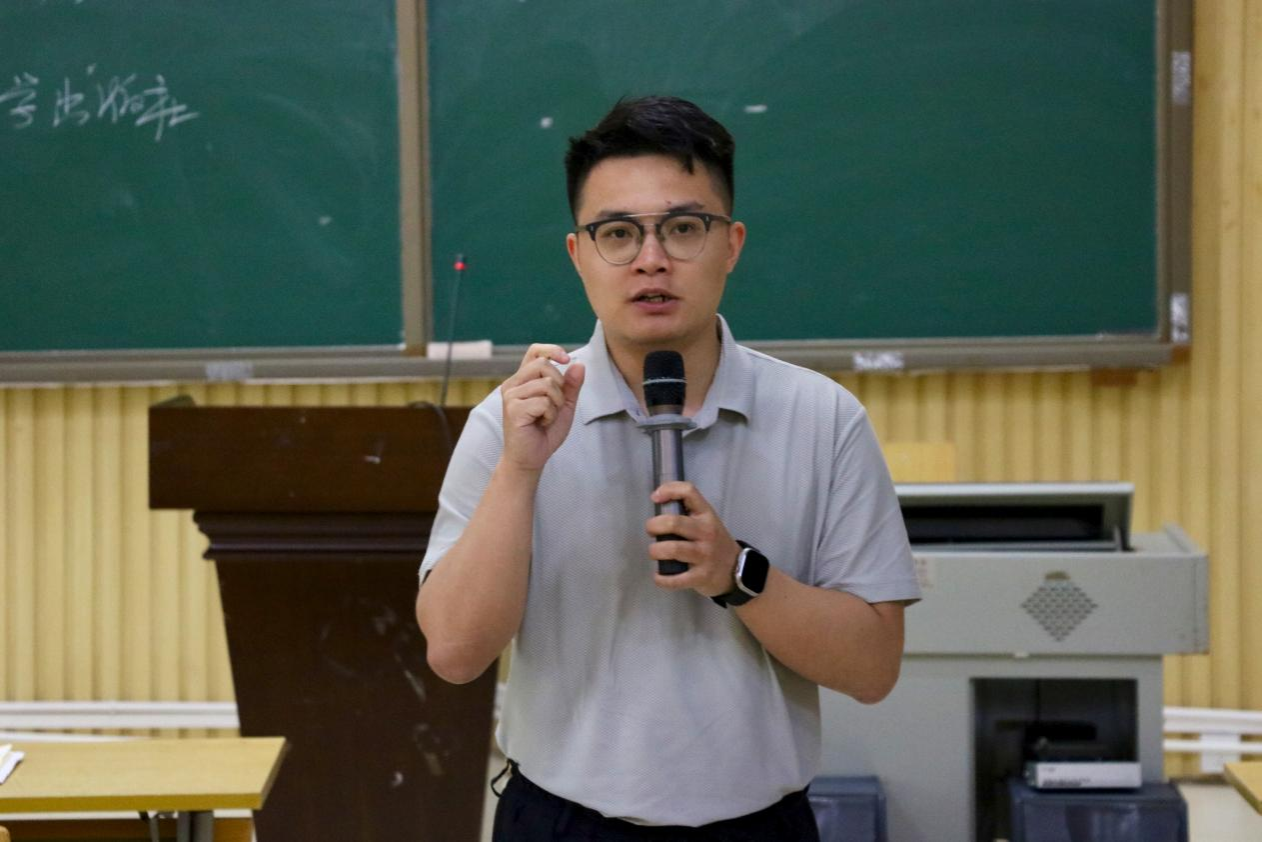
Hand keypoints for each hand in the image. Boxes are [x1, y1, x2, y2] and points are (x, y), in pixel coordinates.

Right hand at [499, 344, 584, 472]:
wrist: (530, 458)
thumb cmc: (544, 432)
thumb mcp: (564, 405)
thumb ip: (571, 386)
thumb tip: (579, 364)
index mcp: (523, 379)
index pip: (535, 351)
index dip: (552, 350)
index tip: (566, 359)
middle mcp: (513, 383)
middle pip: (544, 365)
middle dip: (559, 386)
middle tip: (554, 406)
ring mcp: (511, 395)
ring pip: (547, 384)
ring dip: (556, 404)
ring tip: (546, 417)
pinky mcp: (513, 408)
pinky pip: (544, 402)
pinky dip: (550, 415)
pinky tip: (541, 424)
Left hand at [645, 481, 741, 597]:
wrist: (736, 568)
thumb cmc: (713, 541)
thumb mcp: (706, 520)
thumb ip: (686, 511)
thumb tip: (657, 500)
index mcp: (706, 515)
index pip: (689, 492)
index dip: (669, 490)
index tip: (655, 498)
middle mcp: (706, 532)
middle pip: (674, 522)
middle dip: (654, 526)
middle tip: (651, 531)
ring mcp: (704, 555)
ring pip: (672, 549)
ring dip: (655, 551)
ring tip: (654, 552)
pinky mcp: (701, 576)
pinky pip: (676, 579)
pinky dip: (662, 578)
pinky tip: (658, 575)